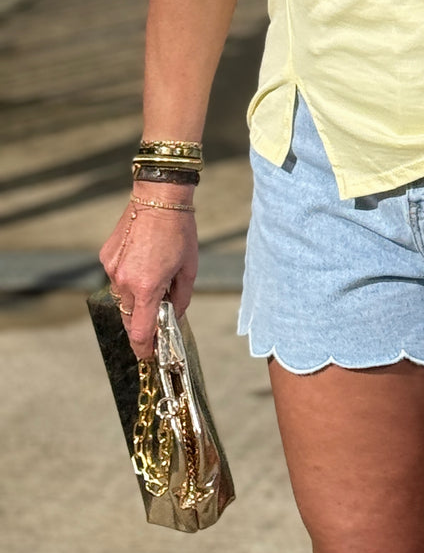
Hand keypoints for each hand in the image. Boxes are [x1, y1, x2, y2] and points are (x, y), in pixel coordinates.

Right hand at [99, 198, 197, 358]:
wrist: (159, 198)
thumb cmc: (179, 230)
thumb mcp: (189, 268)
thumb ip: (181, 298)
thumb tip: (174, 315)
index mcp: (147, 286)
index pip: (139, 331)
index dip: (144, 347)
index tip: (149, 354)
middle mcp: (124, 281)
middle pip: (128, 317)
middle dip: (141, 323)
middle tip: (157, 318)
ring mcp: (111, 269)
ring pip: (121, 298)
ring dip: (135, 298)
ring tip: (154, 279)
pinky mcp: (106, 257)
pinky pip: (116, 277)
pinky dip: (128, 278)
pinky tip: (143, 262)